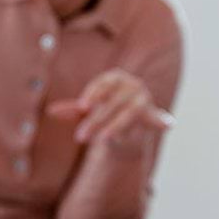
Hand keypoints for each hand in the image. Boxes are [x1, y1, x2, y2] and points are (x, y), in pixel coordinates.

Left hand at [47, 70, 172, 150]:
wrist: (127, 128)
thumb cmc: (104, 113)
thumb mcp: (87, 113)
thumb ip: (72, 111)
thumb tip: (51, 111)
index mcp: (115, 78)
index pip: (104, 83)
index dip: (93, 94)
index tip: (82, 107)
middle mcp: (133, 85)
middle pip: (113, 101)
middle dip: (96, 120)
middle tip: (80, 137)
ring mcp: (145, 99)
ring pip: (129, 113)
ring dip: (115, 126)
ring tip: (103, 140)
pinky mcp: (155, 116)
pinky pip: (157, 119)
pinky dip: (163, 121)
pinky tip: (168, 125)